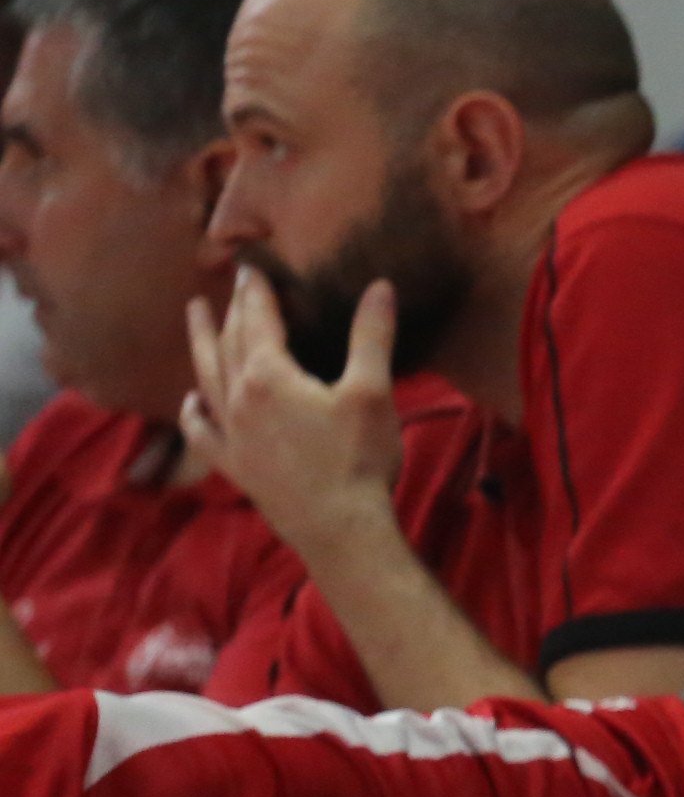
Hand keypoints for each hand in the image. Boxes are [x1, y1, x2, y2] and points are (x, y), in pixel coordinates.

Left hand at [183, 268, 402, 555]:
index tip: (250, 268)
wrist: (337, 528)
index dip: (255, 293)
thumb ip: (372, 337)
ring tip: (194, 319)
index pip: (258, 322)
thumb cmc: (357, 459)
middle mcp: (238, 399)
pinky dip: (194, 411)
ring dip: (200, 344)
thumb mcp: (372, 392)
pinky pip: (201, 431)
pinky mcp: (233, 464)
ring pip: (206, 378)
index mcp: (269, 376)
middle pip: (228, 343)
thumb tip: (380, 287)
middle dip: (230, 310)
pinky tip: (191, 401)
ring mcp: (230, 434)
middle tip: (228, 283)